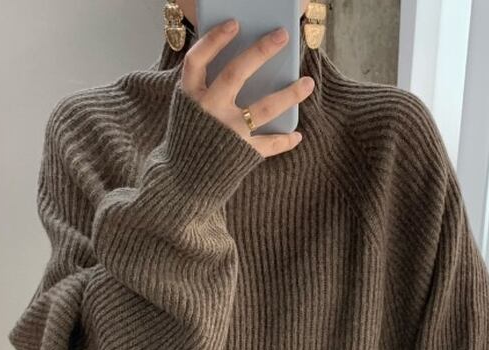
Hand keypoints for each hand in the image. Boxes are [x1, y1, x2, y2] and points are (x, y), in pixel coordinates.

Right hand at [180, 19, 313, 156]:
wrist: (180, 185)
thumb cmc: (189, 143)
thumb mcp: (188, 112)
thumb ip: (206, 92)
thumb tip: (244, 69)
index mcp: (190, 97)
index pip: (199, 59)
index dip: (215, 39)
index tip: (234, 24)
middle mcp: (209, 110)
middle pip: (236, 73)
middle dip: (261, 51)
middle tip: (282, 36)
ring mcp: (227, 132)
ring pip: (264, 108)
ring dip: (289, 94)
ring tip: (307, 83)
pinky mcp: (241, 153)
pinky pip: (269, 143)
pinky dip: (285, 140)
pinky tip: (297, 134)